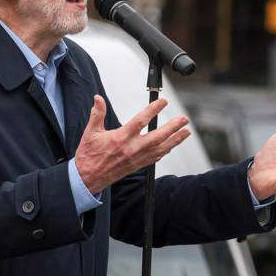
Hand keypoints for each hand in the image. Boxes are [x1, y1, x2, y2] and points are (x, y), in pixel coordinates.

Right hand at [75, 95, 190, 193]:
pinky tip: (172, 145)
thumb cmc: (89, 154)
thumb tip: (97, 98)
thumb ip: (97, 114)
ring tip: (186, 132)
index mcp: (120, 138)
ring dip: (175, 140)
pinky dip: (165, 151)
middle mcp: (131, 149)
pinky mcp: (138, 165)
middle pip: (157, 136)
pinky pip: (155, 158)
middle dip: (173, 127)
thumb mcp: (91, 132)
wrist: (88, 178)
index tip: (163, 101)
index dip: (153, 110)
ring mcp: (136, 158)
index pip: (141, 121)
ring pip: (160, 148)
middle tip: (184, 119)